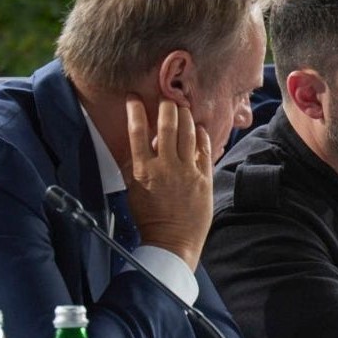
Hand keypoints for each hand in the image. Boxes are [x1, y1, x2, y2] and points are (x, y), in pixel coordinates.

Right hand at [125, 96, 213, 268]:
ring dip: (185, 116)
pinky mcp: (204, 177)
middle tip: (166, 96)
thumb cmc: (150, 217)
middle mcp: (165, 166)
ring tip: (182, 107)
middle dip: (166, 105)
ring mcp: (187, 171)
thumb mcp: (133, 189)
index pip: (136, 131)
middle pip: (166, 125)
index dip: (135, 111)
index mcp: (143, 169)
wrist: (173, 240)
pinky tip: (199, 128)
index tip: (134, 98)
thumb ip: (133, 164)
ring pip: (187, 132)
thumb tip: (136, 140)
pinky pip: (204, 149)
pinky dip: (201, 135)